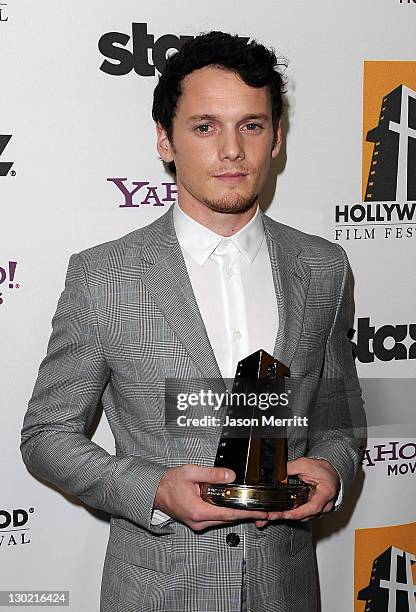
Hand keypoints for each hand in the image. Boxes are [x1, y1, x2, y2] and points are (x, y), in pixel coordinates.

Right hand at [154, 464, 268, 530]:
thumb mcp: (191, 473)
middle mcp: (199, 521)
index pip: (229, 514)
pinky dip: (226, 513)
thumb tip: (230, 476)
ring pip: (223, 520)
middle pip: (229, 519)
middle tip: (262, 509)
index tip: (260, 513)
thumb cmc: (169, 483)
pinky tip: (233, 505)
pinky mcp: (197, 522)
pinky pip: (216, 519)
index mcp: (198, 511)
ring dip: (236, 513)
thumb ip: (212, 474)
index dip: (247, 513)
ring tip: (251, 506)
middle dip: (246, 514)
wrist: (155, 492)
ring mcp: (198, 523)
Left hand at [255, 458, 339, 527]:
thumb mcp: (305, 464)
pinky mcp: (312, 511)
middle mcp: (324, 506)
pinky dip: (288, 514)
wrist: (329, 473)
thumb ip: (290, 469)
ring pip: (301, 517)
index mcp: (326, 493)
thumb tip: (276, 473)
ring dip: (284, 516)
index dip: (298, 512)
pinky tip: (277, 513)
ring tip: (269, 515)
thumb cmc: (322, 469)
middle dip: (285, 516)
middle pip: (304, 515)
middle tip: (270, 515)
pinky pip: (300, 514)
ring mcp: (319, 510)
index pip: (313, 507)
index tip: (285, 513)